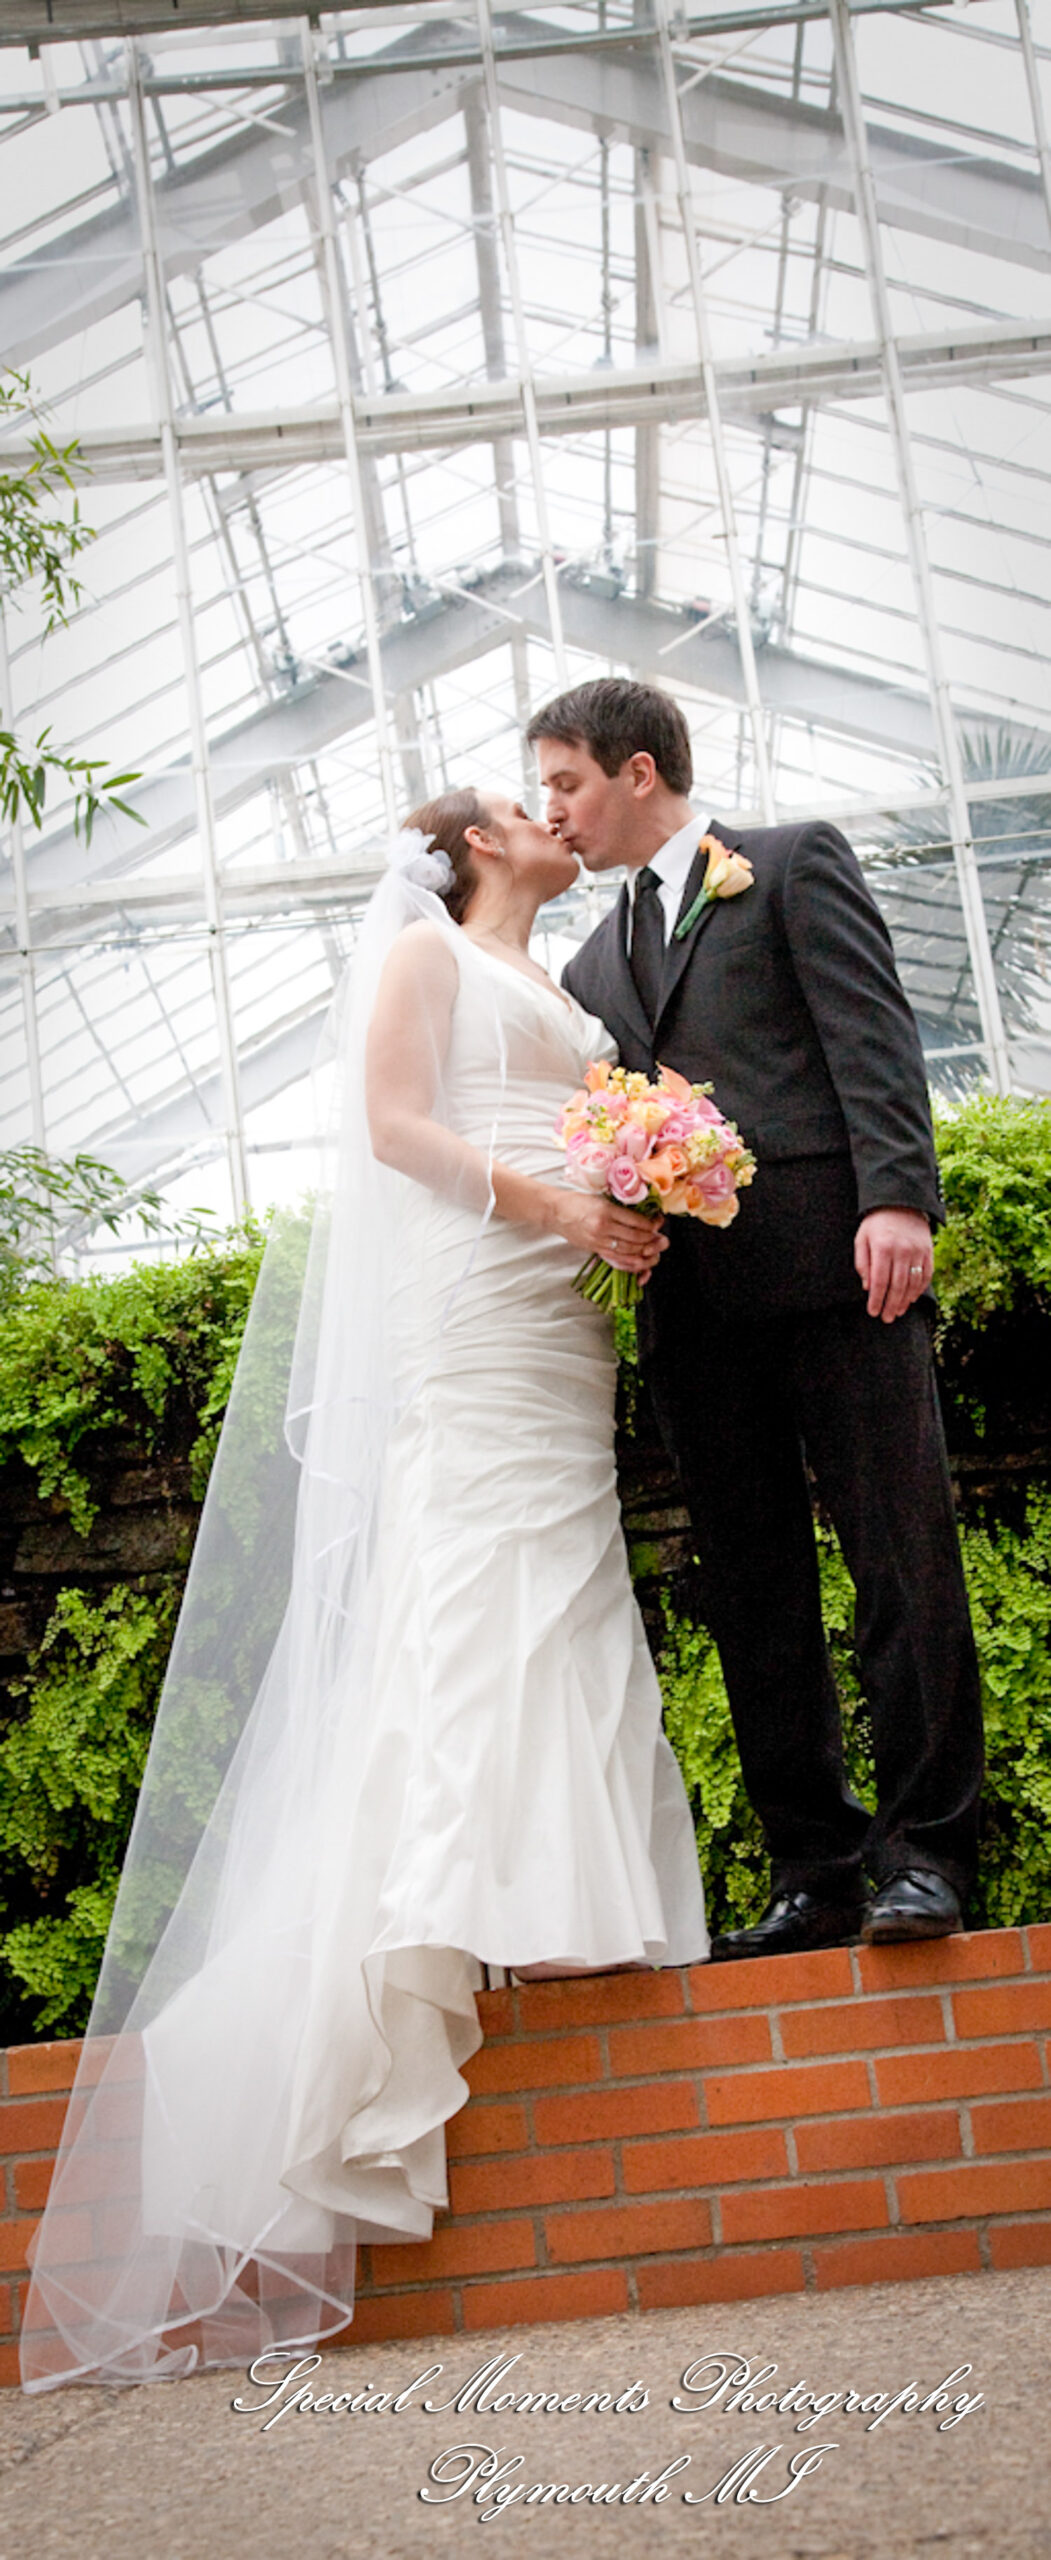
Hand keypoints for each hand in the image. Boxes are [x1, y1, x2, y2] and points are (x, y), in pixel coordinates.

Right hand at [550, 1191, 667, 1279]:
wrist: (555, 1212)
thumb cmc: (577, 1201)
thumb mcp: (601, 1198)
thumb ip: (620, 1208)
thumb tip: (643, 1217)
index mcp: (606, 1210)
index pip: (636, 1221)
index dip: (651, 1223)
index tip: (658, 1221)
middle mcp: (603, 1227)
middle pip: (635, 1238)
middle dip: (652, 1239)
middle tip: (662, 1238)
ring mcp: (598, 1241)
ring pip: (629, 1251)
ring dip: (645, 1251)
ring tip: (655, 1249)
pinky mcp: (594, 1250)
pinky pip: (617, 1260)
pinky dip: (631, 1262)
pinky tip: (641, 1261)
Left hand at [854, 1208, 932, 1322]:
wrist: (901, 1201)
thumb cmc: (876, 1222)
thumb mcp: (862, 1238)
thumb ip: (862, 1263)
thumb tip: (868, 1287)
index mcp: (883, 1248)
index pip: (880, 1282)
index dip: (877, 1300)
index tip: (873, 1312)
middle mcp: (902, 1251)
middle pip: (897, 1286)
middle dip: (891, 1305)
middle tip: (886, 1318)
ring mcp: (917, 1251)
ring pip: (913, 1284)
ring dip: (905, 1301)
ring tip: (897, 1312)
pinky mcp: (928, 1250)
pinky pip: (926, 1275)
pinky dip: (919, 1289)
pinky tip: (911, 1298)